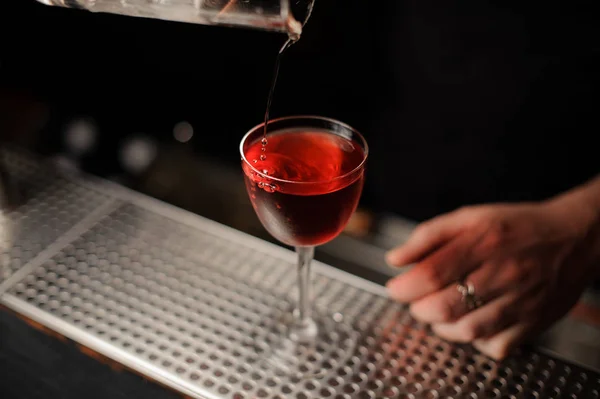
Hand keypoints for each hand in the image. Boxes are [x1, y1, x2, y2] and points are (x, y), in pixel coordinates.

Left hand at [385, 196, 598, 359]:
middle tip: (417, 301)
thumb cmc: (516, 227)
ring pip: (467, 330)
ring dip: (441, 327)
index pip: (431, 273)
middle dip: (419, 309)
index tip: (395, 289)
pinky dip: (475, 341)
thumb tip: (395, 259)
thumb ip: (428, 236)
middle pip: (445, 306)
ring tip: (440, 312)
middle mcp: (503, 273)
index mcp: (483, 242)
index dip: (405, 287)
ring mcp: (520, 301)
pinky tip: (471, 323)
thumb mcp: (469, 217)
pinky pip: (495, 346)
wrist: (573, 239)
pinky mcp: (534, 322)